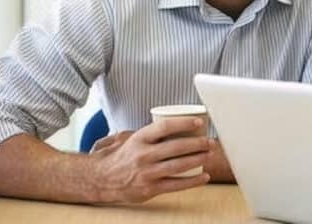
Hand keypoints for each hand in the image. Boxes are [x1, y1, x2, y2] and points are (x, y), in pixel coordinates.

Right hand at [89, 117, 214, 202]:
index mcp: (139, 138)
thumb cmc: (122, 157)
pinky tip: (204, 176)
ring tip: (209, 154)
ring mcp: (147, 173)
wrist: (101, 179)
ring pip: (178, 165)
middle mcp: (143, 155)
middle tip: (210, 141)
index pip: (165, 127)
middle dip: (198, 144)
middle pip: (176, 147)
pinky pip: (176, 184)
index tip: (199, 123)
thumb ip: (151, 133)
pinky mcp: (150, 189)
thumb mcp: (131, 139)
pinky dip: (193, 181)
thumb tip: (177, 122)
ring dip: (198, 159)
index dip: (184, 123)